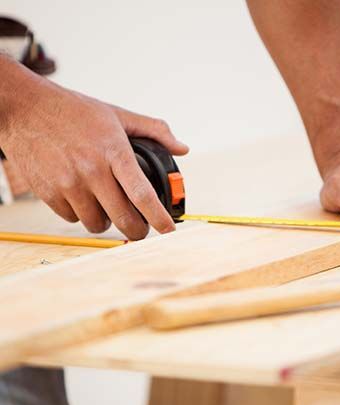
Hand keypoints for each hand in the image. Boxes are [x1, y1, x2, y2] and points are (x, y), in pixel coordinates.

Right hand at [0, 64, 187, 239]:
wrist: (25, 108)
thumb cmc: (73, 111)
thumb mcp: (117, 115)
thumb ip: (154, 131)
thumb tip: (182, 147)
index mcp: (113, 152)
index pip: (142, 194)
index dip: (159, 218)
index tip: (169, 230)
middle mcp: (92, 171)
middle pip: (123, 218)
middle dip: (138, 231)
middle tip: (141, 229)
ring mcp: (69, 184)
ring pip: (97, 224)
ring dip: (107, 221)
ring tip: (107, 207)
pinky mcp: (49, 193)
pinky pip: (72, 219)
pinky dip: (81, 214)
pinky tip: (82, 198)